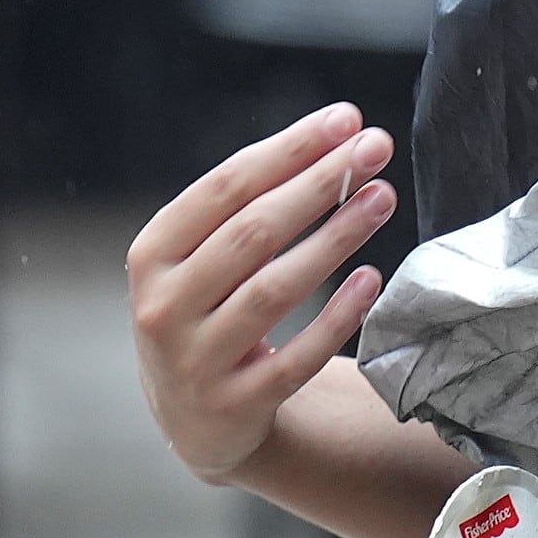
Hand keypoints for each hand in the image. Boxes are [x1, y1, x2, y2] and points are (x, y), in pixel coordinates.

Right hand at [127, 103, 398, 484]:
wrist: (193, 419)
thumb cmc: (211, 309)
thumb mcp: (203, 257)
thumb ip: (254, 203)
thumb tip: (341, 137)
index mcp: (154, 254)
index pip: (225, 188)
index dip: (289, 149)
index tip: (347, 118)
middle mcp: (163, 306)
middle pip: (252, 232)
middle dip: (320, 183)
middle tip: (377, 147)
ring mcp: (195, 360)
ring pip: (273, 291)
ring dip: (334, 240)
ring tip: (383, 198)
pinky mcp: (234, 406)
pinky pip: (295, 359)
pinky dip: (335, 318)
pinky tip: (371, 280)